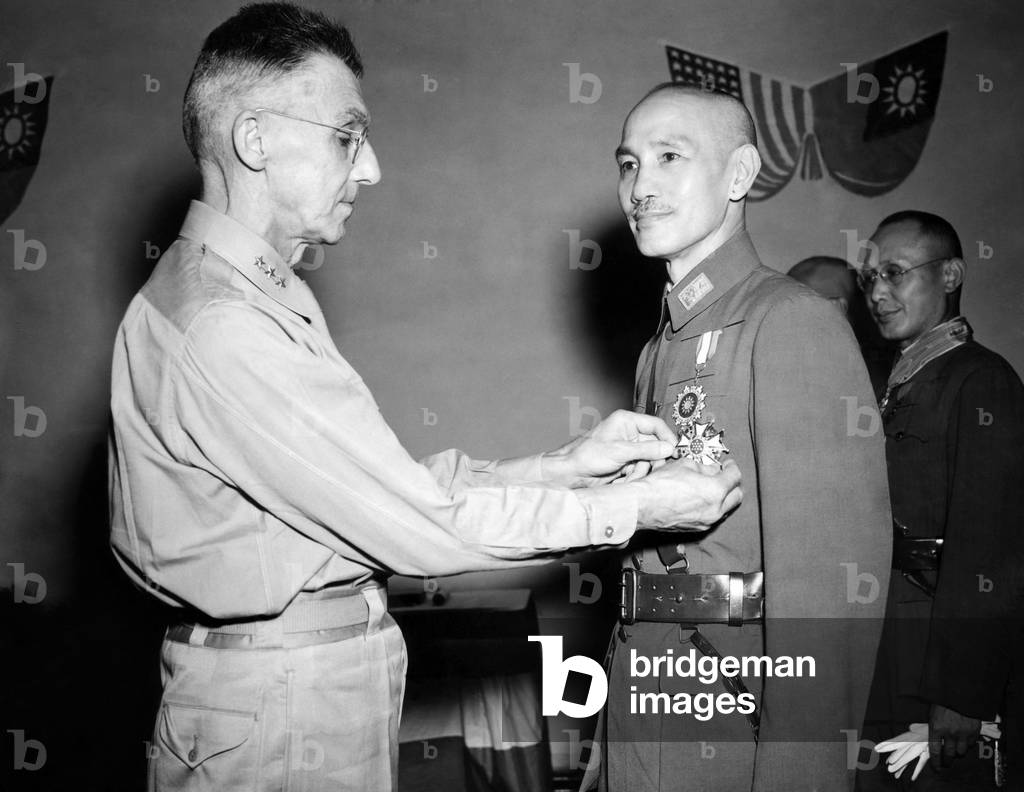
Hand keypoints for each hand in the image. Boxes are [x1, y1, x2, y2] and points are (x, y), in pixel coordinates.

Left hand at [542, 410, 677, 487]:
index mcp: (626, 421)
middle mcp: (629, 433)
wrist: (572, 473)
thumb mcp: (619, 451)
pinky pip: (640, 469)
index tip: (675, 451)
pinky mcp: (626, 462)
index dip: (667, 437)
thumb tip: (669, 448)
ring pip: (649, 460)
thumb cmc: (587, 455)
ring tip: (628, 477)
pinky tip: (623, 480)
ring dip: (641, 471)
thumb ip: (646, 449)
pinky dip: (634, 476)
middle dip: (653, 460)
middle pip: (655, 445)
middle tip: (653, 469)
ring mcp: (628, 449)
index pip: (656, 425)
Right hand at [634, 458, 741, 530]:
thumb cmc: (659, 485)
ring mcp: (707, 522)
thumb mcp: (684, 465)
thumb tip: (712, 469)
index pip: (735, 476)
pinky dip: (712, 507)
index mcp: (715, 490)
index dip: (731, 467)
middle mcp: (715, 509)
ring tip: (710, 486)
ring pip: (726, 508)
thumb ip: (704, 467)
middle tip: (723, 475)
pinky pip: (713, 517)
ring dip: (723, 497)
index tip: (727, 464)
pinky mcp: (697, 529)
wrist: (642, 506)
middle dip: (732, 483)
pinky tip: (700, 498)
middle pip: (737, 496)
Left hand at [928, 703, 980, 769]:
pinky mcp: (973, 731)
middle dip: (947, 761)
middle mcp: (949, 733)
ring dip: (957, 752)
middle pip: (949, 754)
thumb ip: (932, 726)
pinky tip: (964, 740)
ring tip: (955, 750)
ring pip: (961, 752)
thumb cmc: (944, 701)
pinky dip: (967, 745)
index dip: (936, 762)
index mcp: (936, 727)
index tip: (937, 768)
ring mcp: (962, 733)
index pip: (934, 750)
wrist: (962, 693)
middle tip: (946, 763)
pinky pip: (970, 744)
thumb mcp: (932, 712)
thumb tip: (928, 737)